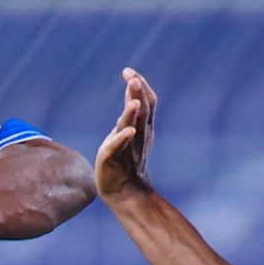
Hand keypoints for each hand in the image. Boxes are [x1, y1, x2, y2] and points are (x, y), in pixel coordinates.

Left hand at [95, 69, 157, 203]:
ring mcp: (129, 147)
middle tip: (132, 77)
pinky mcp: (115, 159)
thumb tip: (133, 89)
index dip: (141, 86)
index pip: (147, 102)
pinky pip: (120, 147)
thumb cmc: (126, 162)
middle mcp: (139, 135)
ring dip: (133, 114)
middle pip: (143, 111)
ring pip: (133, 127)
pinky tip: (128, 132)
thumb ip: (131, 113)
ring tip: (134, 102)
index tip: (129, 71)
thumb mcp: (129, 133)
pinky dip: (124, 139)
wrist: (124, 193)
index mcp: (143, 128)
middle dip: (138, 93)